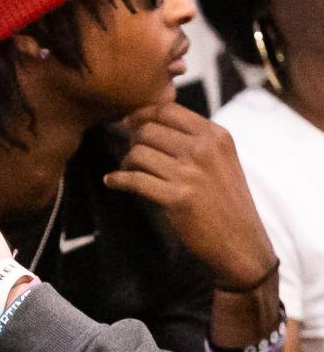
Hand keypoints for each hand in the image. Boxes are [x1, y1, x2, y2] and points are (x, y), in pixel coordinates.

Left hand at [104, 102, 275, 288]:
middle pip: (149, 130)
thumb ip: (196, 141)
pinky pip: (135, 180)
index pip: (168, 110)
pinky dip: (118, 180)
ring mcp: (190, 173)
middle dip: (132, 139)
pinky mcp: (177, 198)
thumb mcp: (221, 160)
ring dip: (126, 162)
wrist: (240, 241)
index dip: (142, 114)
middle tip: (128, 152)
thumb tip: (155, 125)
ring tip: (125, 170)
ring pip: (139, 153)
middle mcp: (204, 149)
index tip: (129, 123)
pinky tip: (111, 181)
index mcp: (216, 135)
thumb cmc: (225, 202)